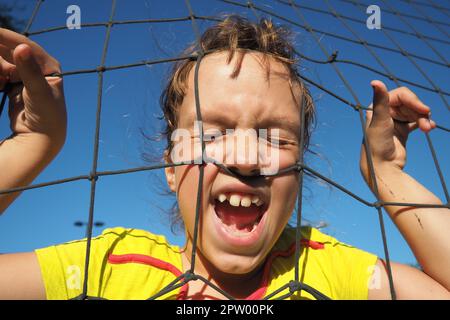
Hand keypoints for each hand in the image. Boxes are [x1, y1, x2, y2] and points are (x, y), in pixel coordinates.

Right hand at [0, 28, 65, 148]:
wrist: (42, 138)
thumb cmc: (47, 116)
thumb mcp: (38, 92)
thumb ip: (29, 71)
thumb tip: (22, 47)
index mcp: (48, 65)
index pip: (24, 45)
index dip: (4, 37)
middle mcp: (37, 67)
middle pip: (9, 51)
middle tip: (1, 76)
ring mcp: (24, 76)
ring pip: (1, 62)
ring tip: (2, 84)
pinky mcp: (13, 85)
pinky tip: (0, 85)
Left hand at [360, 80, 435, 183]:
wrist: (381, 168)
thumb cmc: (377, 144)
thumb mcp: (380, 120)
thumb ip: (380, 100)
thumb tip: (375, 81)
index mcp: (377, 107)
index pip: (401, 95)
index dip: (414, 100)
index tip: (424, 110)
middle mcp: (385, 112)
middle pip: (410, 103)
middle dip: (420, 112)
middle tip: (426, 123)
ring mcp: (394, 122)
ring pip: (415, 112)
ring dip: (423, 119)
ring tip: (427, 129)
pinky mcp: (402, 131)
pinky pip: (416, 122)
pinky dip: (424, 123)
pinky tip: (430, 128)